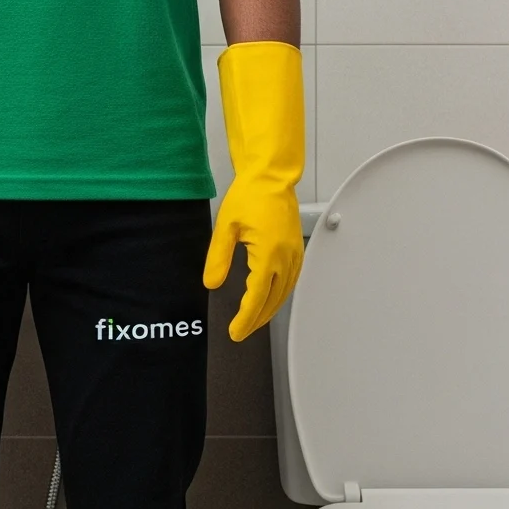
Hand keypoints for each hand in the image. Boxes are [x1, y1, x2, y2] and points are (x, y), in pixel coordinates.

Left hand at [203, 41, 304, 341]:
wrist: (271, 176)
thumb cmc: (250, 195)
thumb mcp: (225, 227)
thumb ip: (219, 258)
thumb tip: (212, 284)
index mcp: (268, 253)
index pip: (256, 297)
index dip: (245, 318)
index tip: (234, 332)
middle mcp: (286, 257)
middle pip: (273, 300)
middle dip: (256, 319)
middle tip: (241, 332)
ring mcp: (294, 254)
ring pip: (285, 293)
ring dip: (269, 311)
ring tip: (253, 322)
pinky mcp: (296, 250)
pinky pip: (291, 281)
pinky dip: (280, 296)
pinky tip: (270, 300)